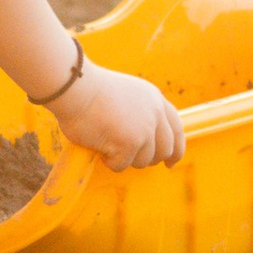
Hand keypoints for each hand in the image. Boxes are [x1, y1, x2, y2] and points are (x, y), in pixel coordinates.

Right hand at [49, 59, 182, 169]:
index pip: (176, 128)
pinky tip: (98, 145)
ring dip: (125, 158)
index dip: (177, 148)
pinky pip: (121, 165)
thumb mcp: (126, 95)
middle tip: (128, 157)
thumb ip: (140, 113)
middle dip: (148, 159)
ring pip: (143, 161)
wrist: (75, 87)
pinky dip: (108, 161)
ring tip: (106, 142)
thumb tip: (144, 143)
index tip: (171, 162)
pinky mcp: (130, 143)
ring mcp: (144, 129)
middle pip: (164, 150)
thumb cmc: (89, 91)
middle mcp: (155, 114)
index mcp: (155, 99)